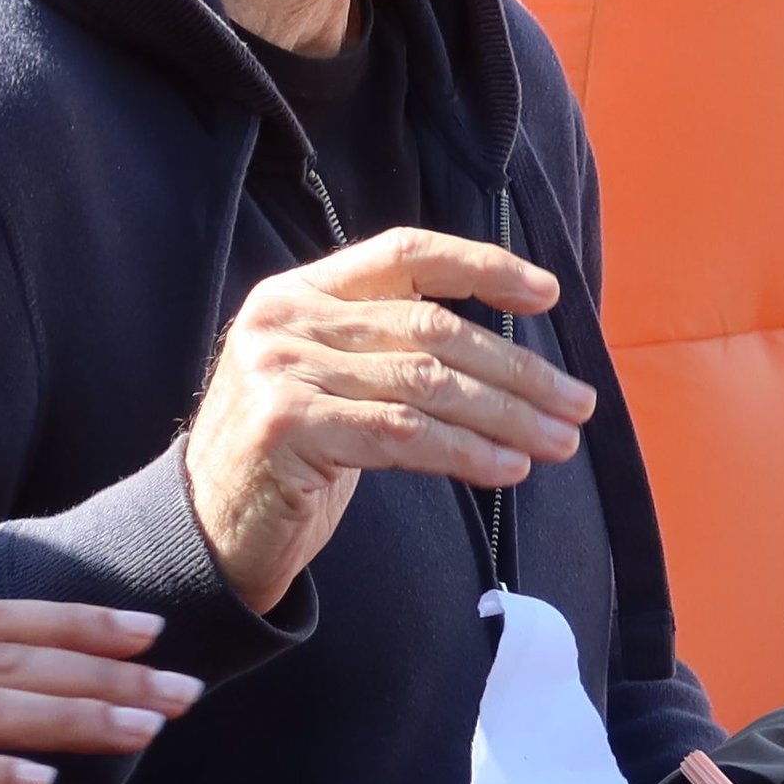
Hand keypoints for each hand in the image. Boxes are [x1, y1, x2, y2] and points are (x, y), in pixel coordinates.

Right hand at [187, 229, 595, 614]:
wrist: (207, 530)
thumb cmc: (289, 460)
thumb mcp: (333, 384)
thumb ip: (390, 352)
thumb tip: (509, 364)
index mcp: (301, 292)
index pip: (404, 252)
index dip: (481, 266)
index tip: (546, 295)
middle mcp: (286, 318)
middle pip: (430, 327)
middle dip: (516, 370)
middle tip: (576, 403)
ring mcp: (280, 369)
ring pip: (424, 383)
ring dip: (505, 417)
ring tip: (557, 442)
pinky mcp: (286, 426)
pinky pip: (400, 434)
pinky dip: (464, 452)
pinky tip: (506, 468)